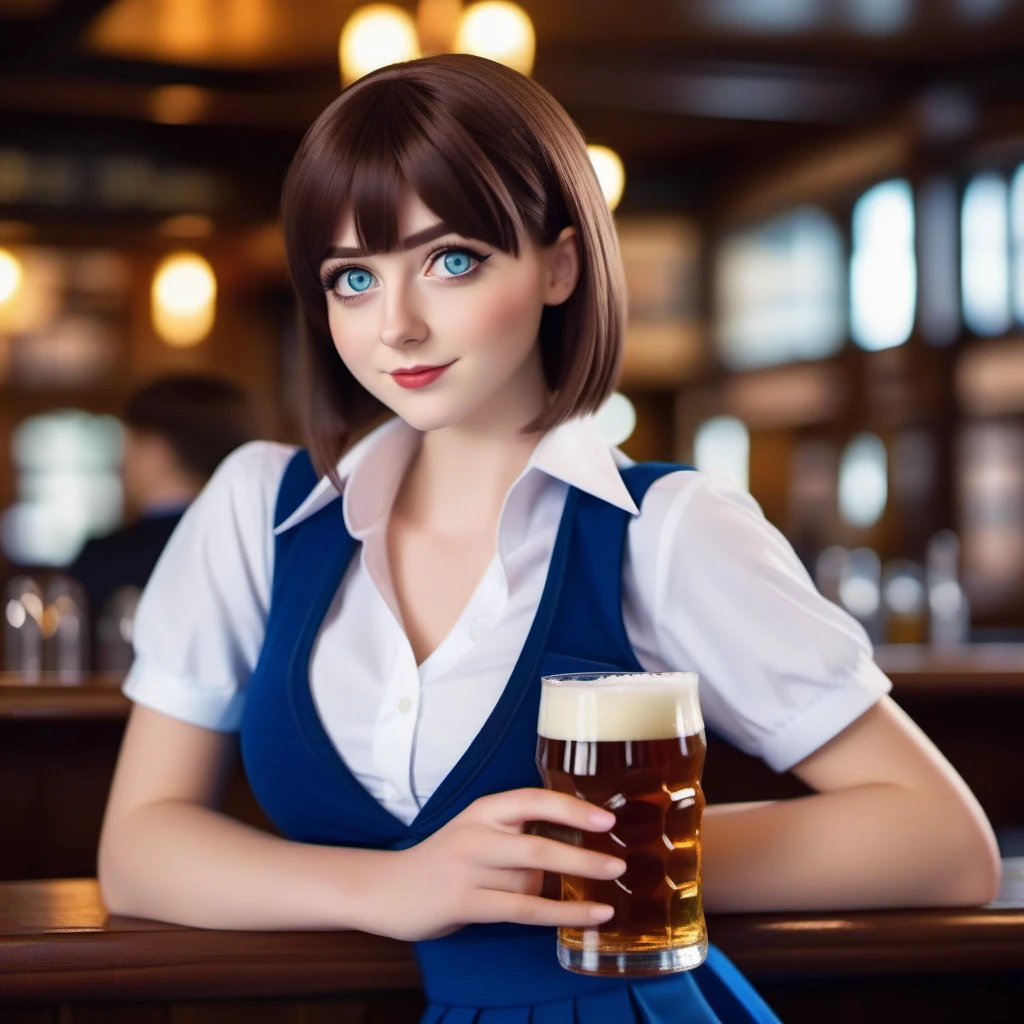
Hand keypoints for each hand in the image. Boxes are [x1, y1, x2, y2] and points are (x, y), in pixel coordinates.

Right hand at [372, 788, 624, 941]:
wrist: (389, 888)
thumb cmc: (445, 859)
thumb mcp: (478, 831)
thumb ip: (517, 833)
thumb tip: (578, 843)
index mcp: (483, 809)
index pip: (533, 799)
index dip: (571, 808)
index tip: (607, 819)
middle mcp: (476, 834)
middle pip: (538, 844)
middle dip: (583, 856)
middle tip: (620, 863)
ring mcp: (467, 869)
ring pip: (531, 882)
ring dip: (561, 893)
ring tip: (595, 897)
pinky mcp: (463, 902)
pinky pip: (523, 910)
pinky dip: (562, 915)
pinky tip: (592, 916)